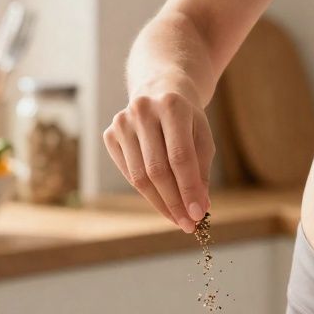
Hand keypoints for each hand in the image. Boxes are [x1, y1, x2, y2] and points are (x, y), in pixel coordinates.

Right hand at [103, 88, 214, 232]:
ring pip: (140, 176)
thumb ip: (202, 171)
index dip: (189, 188)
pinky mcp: (110, 134)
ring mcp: (122, 122)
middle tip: (187, 224)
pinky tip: (161, 201)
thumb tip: (199, 208)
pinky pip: (129, 174)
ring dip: (160, 203)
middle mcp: (142, 111)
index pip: (180, 157)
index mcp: (171, 106)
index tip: (198, 215)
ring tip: (177, 218)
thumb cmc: (187, 120)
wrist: (160, 90)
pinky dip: (146, 192)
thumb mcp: (202, 138)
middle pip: (157, 169)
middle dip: (174, 201)